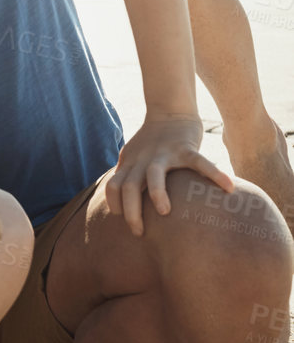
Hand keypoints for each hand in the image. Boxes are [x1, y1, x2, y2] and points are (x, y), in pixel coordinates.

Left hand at [106, 115, 234, 235]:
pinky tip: (229, 188)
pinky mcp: (186, 148)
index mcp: (131, 164)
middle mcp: (144, 160)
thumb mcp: (132, 156)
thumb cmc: (151, 139)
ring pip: (154, 174)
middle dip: (131, 212)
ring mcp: (165, 154)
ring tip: (164, 212)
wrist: (170, 110)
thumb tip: (121, 203)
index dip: (115, 205)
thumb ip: (127, 175)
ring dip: (156, 194)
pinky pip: (200, 162)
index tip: (123, 220)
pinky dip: (215, 174)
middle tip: (139, 232)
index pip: (114, 186)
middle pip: (129, 187)